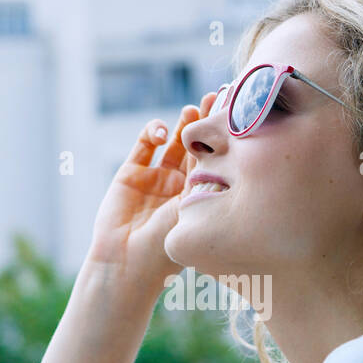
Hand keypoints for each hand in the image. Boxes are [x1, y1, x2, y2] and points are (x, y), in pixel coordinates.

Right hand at [85, 90, 217, 288]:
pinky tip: (159, 131)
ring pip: (171, 143)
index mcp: (200, 198)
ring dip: (181, 125)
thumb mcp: (194, 212)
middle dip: (205, 123)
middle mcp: (179, 186)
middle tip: (216, 99)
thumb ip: (208, 181)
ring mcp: (155, 179)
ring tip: (191, 110)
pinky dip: (150, 133)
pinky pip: (143, 146)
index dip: (223, 137)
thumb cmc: (167, 247)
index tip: (233, 114)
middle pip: (195, 146)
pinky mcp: (130, 174)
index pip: (217, 160)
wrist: (126, 263)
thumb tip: (235, 152)